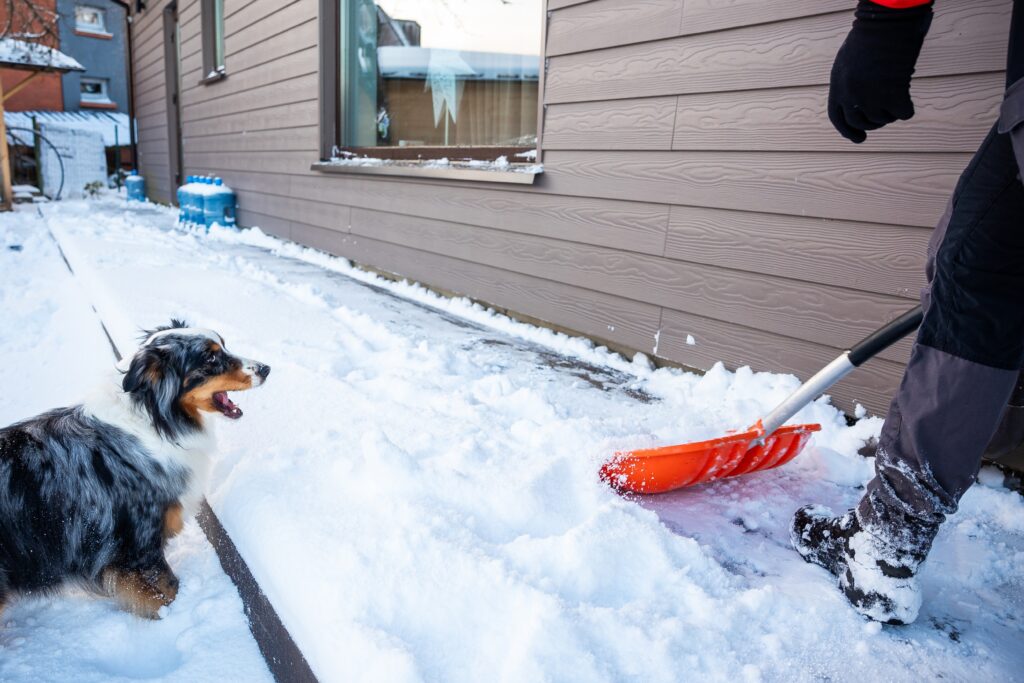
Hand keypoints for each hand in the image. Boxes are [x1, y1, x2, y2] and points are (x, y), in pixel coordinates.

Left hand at [829, 1, 933, 142]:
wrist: (886, 23)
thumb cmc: (871, 35)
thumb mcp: (850, 59)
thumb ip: (850, 81)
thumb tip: (858, 103)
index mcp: (837, 85)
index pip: (838, 117)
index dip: (848, 131)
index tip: (860, 139)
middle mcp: (850, 95)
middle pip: (860, 122)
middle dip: (873, 124)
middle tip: (884, 118)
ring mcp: (870, 96)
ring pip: (882, 119)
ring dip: (891, 113)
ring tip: (896, 97)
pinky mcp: (892, 94)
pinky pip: (903, 113)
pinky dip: (907, 109)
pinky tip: (908, 99)